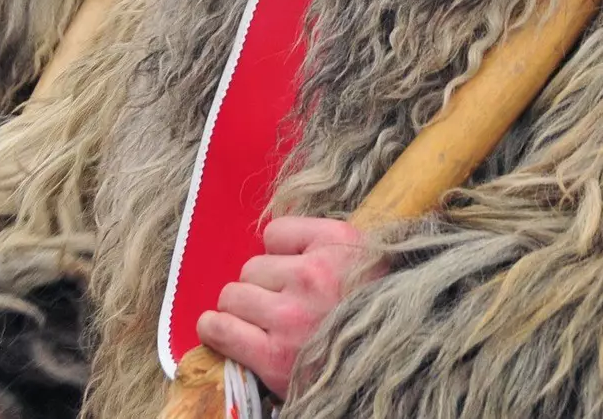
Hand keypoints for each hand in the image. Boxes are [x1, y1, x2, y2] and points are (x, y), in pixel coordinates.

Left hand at [195, 217, 379, 397]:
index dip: (281, 254)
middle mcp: (314, 275)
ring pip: (233, 295)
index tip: (295, 273)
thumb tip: (270, 240)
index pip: (275, 233)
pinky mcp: (275, 356)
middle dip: (262, 287)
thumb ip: (318, 242)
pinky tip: (220, 330)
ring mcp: (292, 316)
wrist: (387, 367)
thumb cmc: (368, 312)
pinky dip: (215, 329)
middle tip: (284, 308)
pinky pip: (221, 329)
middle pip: (251, 268)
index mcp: (338, 244)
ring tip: (265, 325)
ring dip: (243, 310)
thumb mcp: (360, 259)